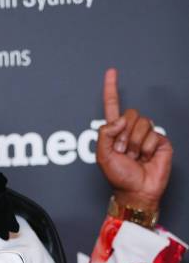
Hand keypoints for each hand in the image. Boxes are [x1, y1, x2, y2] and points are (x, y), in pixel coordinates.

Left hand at [96, 68, 172, 210]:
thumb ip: (104, 133)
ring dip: (134, 143)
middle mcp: (130, 130)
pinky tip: (145, 158)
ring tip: (134, 157)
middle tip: (123, 152)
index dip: (111, 89)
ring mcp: (146, 134)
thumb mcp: (102, 156)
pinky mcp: (159, 140)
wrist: (136, 190)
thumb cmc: (118, 176)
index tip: (111, 72)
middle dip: (124, 135)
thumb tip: (120, 119)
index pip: (113, 106)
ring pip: (141, 123)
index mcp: (115, 132)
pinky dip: (146, 148)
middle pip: (130, 114)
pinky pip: (152, 134)